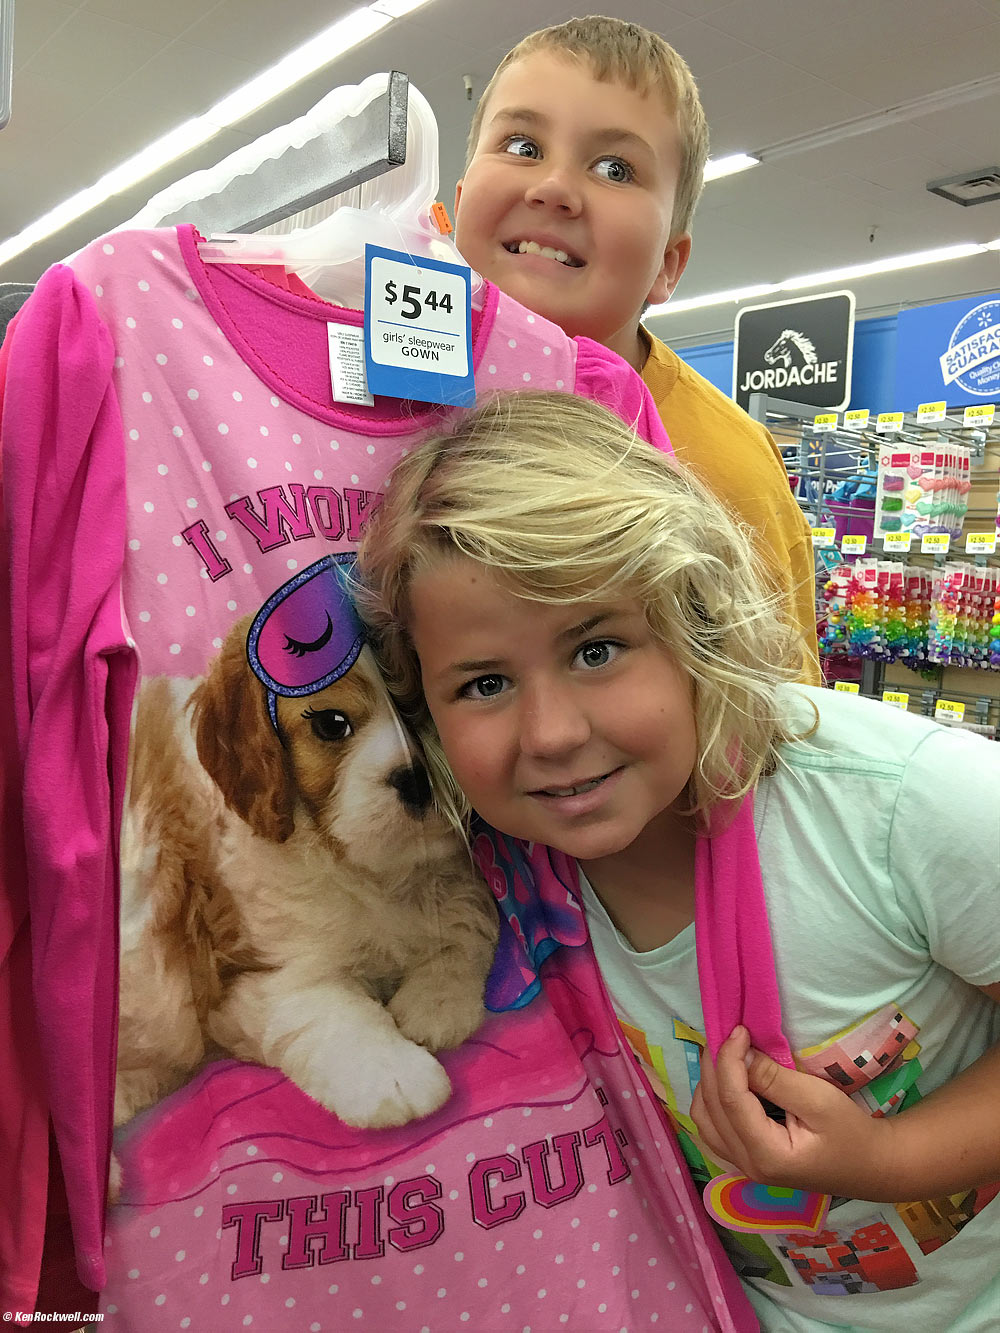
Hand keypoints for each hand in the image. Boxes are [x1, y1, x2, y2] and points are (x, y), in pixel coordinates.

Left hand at [691, 1026, 896, 1199]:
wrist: (869, 1165)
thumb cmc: (850, 1131)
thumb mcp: (819, 1100)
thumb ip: (776, 1079)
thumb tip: (741, 1053)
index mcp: (767, 1155)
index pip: (731, 1100)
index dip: (728, 1059)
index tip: (738, 1029)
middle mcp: (747, 1166)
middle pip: (711, 1109)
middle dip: (714, 1066)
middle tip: (726, 1033)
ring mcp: (743, 1166)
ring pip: (704, 1119)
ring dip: (707, 1082)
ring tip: (724, 1053)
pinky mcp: (744, 1160)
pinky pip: (712, 1128)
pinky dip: (711, 1099)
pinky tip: (725, 1079)